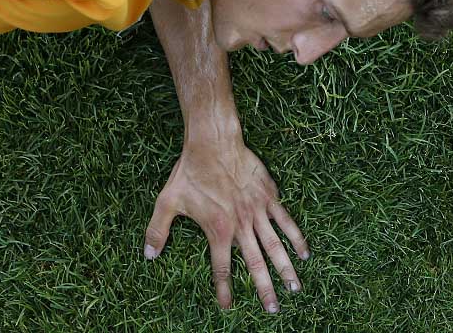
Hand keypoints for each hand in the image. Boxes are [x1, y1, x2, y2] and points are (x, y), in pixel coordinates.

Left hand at [143, 133, 309, 311]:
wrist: (214, 143)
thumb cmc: (189, 172)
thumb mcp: (167, 202)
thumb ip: (157, 230)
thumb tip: (148, 256)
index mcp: (217, 230)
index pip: (221, 267)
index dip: (224, 288)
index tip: (228, 306)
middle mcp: (240, 225)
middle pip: (255, 264)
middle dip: (264, 289)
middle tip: (272, 310)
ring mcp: (257, 212)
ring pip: (275, 246)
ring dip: (285, 269)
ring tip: (295, 288)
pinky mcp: (269, 197)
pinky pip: (285, 221)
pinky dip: (296, 238)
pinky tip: (304, 253)